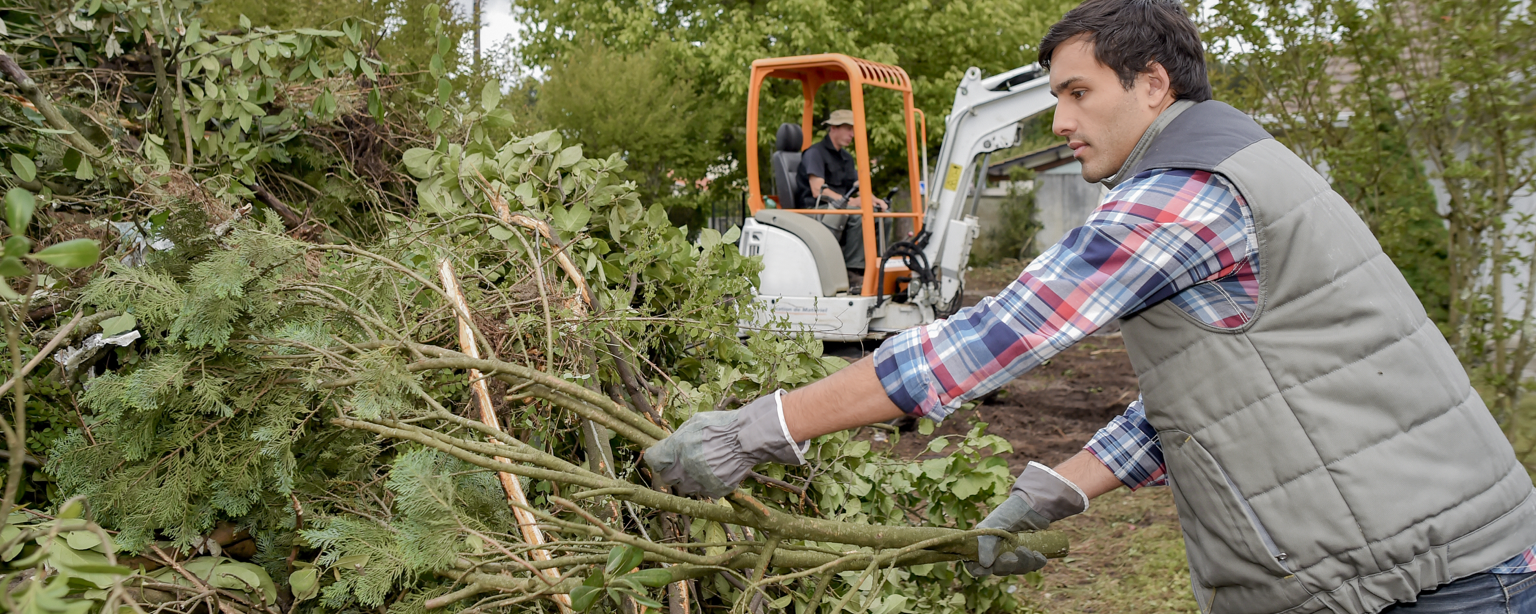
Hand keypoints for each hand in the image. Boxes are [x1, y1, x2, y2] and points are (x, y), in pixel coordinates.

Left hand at [644, 392, 805, 497]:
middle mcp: (683, 468)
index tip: (663, 457)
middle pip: (667, 477)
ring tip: (702, 466)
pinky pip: (703, 490)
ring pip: (685, 487)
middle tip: (684, 462)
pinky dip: (707, 483)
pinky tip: (716, 471)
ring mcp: (698, 482)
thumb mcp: (695, 422)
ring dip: (689, 478)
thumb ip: (678, 436)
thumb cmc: (721, 426)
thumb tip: (669, 444)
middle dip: (672, 470)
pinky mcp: (713, 490)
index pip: (653, 460)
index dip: (658, 458)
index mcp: (675, 449)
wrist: (747, 439)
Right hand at [965, 495, 1049, 575]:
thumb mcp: (994, 524)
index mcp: (983, 547)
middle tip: (1012, 556)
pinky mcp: (1031, 557)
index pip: (975, 566)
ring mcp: (1015, 557)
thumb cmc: (1008, 513)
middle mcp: (998, 555)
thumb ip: (986, 543)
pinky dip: (1036, 563)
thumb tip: (985, 564)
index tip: (987, 568)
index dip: (979, 570)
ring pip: (1018, 570)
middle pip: (999, 571)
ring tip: (1026, 549)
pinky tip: (1037, 554)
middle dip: (1006, 566)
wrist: (1032, 506)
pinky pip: (1034, 567)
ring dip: (1023, 563)